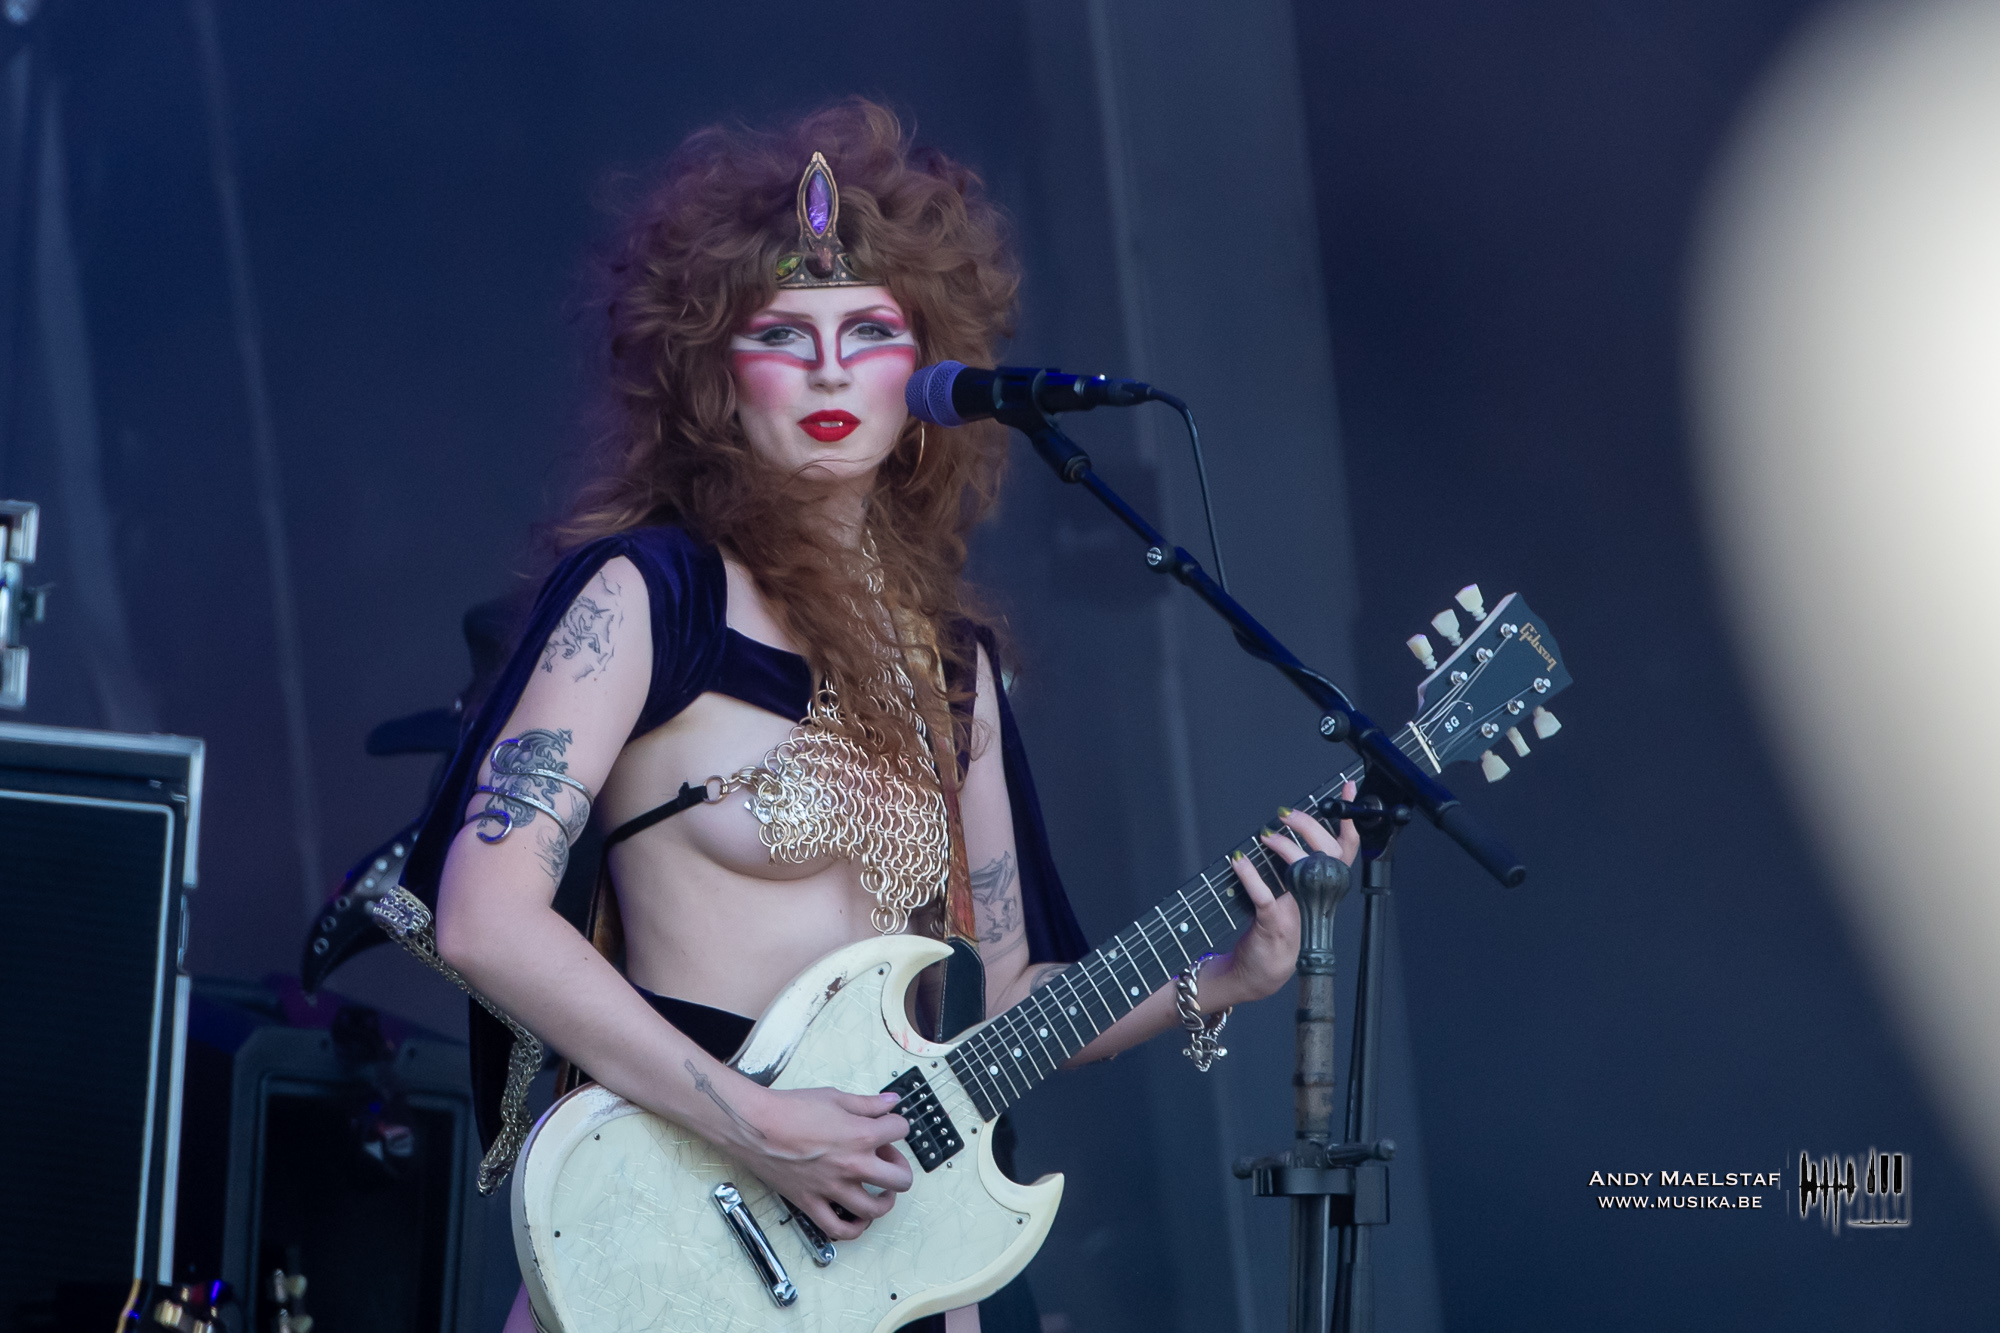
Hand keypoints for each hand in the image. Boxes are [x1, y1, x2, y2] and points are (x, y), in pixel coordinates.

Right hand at [736, 1084, 913, 1240]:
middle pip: (900, 1179)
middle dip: (901, 1168)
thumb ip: (867, 1103)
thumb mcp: (834, 1097)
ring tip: (880, 1190)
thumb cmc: (790, 1108)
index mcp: (861, 1135)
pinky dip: (854, 1228)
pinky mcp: (812, 1203)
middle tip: (888, 1159)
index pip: (901, 1131)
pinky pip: (840, 1229)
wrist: (755, 1126)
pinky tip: (857, 1216)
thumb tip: (892, 1102)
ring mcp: (833, 1189)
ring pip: (875, 1210)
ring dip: (885, 1201)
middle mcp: (853, 1166)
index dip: (897, 1125)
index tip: (887, 1125)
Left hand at [1212, 780, 1361, 1006]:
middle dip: (1309, 827)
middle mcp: (1315, 900)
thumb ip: (1297, 869)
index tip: (1347, 793)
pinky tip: (1239, 861)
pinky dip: (1251, 876)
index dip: (1349, 821)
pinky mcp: (1274, 926)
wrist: (1258, 973)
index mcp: (1323, 890)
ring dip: (1285, 847)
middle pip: (1329, 855)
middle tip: (1286, 816)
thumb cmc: (1275, 932)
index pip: (1345, 851)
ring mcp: (1297, 913)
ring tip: (1266, 837)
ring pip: (1304, 871)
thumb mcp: (1293, 896)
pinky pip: (1266, 897)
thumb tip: (1288, 829)